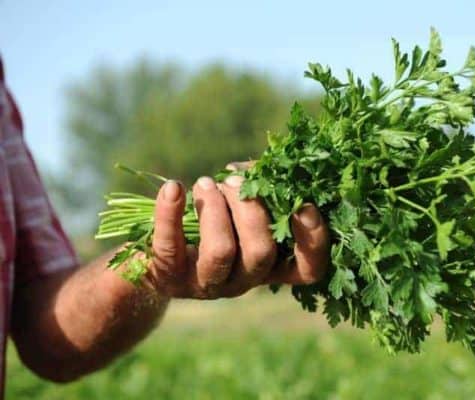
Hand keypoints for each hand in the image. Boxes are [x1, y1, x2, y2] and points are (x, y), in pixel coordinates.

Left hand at [145, 172, 329, 298]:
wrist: (153, 256)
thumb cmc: (208, 222)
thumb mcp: (238, 207)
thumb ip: (257, 187)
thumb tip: (253, 171)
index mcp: (270, 265)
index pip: (307, 269)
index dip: (313, 242)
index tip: (305, 206)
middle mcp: (244, 280)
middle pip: (261, 253)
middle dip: (249, 208)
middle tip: (232, 182)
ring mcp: (207, 284)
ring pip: (220, 252)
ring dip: (214, 208)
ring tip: (204, 183)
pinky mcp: (170, 277)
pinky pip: (170, 246)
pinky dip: (170, 211)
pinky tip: (173, 188)